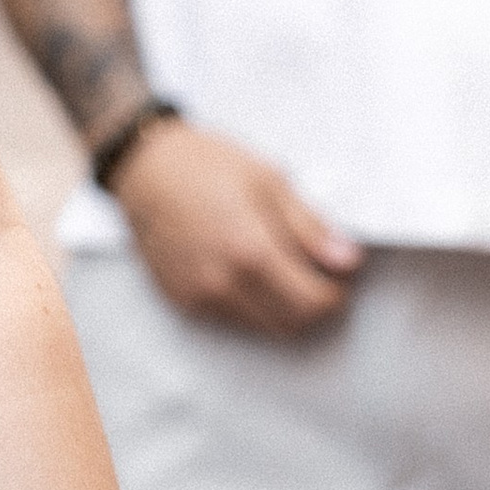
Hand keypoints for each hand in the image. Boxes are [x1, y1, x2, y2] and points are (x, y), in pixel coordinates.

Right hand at [112, 119, 363, 337]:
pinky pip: (232, 319)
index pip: (316, 303)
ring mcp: (200, 296)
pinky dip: (250, 304)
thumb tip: (348, 261)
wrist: (141, 164)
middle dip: (313, 304)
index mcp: (251, 251)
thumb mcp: (268, 179)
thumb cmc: (204, 163)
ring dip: (282, 307)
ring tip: (276, 265)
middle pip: (293, 324)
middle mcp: (225, 284)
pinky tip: (242, 268)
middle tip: (313, 271)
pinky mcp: (183, 300)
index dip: (336, 292)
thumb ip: (310, 227)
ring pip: (263, 327)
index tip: (336, 272)